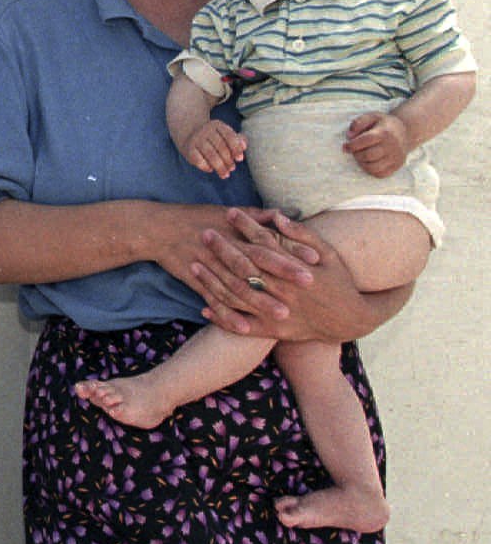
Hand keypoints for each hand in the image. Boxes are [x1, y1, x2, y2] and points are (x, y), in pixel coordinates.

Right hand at [180, 119, 246, 177]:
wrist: (189, 135)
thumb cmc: (214, 138)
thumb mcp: (225, 135)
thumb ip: (238, 140)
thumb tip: (244, 147)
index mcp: (217, 125)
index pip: (229, 136)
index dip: (236, 148)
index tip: (240, 159)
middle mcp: (205, 130)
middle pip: (220, 147)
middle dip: (228, 160)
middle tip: (232, 168)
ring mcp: (196, 139)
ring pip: (211, 155)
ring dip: (219, 167)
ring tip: (225, 174)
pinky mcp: (188, 149)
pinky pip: (199, 160)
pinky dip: (206, 167)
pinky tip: (210, 169)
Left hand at [192, 209, 385, 341]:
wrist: (351, 320)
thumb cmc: (340, 282)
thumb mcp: (329, 254)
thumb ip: (302, 235)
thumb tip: (276, 217)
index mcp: (296, 271)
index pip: (265, 244)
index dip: (246, 227)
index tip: (229, 213)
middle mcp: (283, 291)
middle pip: (245, 267)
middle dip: (222, 249)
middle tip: (204, 233)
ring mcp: (275, 312)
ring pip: (237, 295)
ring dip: (213, 280)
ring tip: (193, 265)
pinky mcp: (272, 330)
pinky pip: (241, 325)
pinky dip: (221, 317)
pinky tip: (202, 307)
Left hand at [344, 112, 410, 177]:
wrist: (405, 132)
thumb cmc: (383, 124)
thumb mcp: (371, 116)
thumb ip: (358, 123)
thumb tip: (349, 135)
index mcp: (385, 132)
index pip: (366, 140)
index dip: (352, 145)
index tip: (345, 146)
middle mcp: (392, 146)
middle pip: (368, 155)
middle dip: (356, 154)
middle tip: (354, 151)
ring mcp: (396, 157)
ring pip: (374, 168)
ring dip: (362, 164)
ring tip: (361, 157)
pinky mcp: (397, 166)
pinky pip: (380, 174)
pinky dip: (371, 170)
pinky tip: (369, 162)